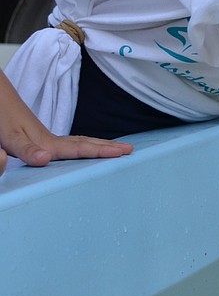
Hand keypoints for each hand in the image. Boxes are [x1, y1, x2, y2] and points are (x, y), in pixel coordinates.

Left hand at [0, 69, 132, 173]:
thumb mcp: (10, 137)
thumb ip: (27, 149)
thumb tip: (47, 159)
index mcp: (46, 144)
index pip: (80, 149)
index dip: (101, 151)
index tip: (123, 152)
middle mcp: (49, 140)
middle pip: (84, 143)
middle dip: (107, 147)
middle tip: (130, 149)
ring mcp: (45, 137)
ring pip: (78, 142)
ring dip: (97, 145)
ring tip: (114, 148)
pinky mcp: (38, 137)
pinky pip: (68, 143)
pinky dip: (82, 145)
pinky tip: (83, 148)